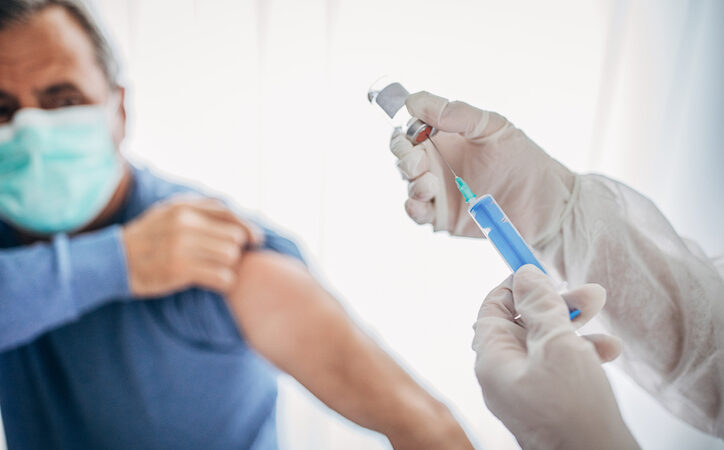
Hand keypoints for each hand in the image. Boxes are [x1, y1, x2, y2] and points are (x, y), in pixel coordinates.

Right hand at [122, 196, 262, 296]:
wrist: (114, 261)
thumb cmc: (149, 238)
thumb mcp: (169, 212)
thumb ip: (200, 210)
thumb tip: (237, 217)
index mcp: (184, 207)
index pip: (229, 215)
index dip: (248, 228)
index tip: (256, 240)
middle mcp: (184, 223)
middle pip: (234, 237)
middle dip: (235, 250)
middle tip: (225, 260)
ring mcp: (182, 246)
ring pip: (230, 256)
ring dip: (230, 266)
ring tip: (218, 270)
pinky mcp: (180, 269)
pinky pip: (222, 276)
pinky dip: (225, 282)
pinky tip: (218, 283)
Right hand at [390, 91, 574, 243]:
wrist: (547, 203)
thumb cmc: (523, 160)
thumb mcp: (493, 127)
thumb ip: (456, 114)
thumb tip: (414, 101)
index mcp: (445, 137)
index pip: (410, 129)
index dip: (404, 129)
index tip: (414, 130)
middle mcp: (437, 162)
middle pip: (402, 155)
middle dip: (404, 156)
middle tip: (419, 161)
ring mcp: (439, 190)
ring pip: (408, 183)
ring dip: (412, 182)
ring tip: (431, 184)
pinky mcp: (443, 217)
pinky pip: (417, 212)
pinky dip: (413, 207)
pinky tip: (421, 203)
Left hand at [472, 265, 637, 449]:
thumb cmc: (573, 410)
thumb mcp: (556, 344)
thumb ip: (539, 306)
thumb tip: (524, 275)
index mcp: (493, 359)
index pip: (493, 309)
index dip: (515, 286)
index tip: (539, 270)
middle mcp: (505, 374)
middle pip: (523, 323)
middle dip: (556, 303)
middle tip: (590, 292)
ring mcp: (527, 390)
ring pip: (546, 342)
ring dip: (575, 324)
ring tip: (602, 311)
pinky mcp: (550, 403)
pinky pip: (560, 367)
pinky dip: (582, 353)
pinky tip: (609, 350)